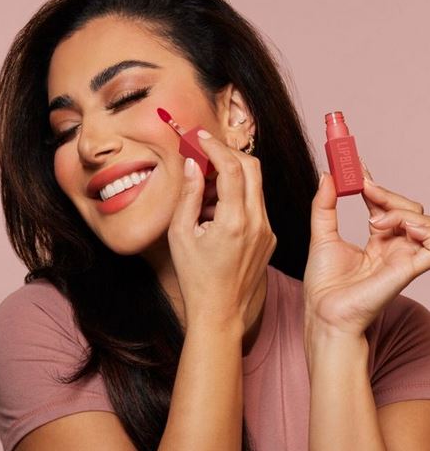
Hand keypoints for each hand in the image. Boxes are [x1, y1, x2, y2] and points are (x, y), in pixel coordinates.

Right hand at [167, 130, 276, 328]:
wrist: (220, 312)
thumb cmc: (196, 278)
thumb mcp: (180, 235)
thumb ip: (189, 195)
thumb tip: (192, 165)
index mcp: (235, 221)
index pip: (232, 167)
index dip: (215, 147)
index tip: (200, 138)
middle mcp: (258, 222)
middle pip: (252, 168)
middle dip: (228, 154)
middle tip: (204, 154)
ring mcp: (267, 230)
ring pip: (255, 185)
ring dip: (232, 177)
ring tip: (205, 191)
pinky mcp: (270, 237)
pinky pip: (256, 204)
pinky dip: (238, 196)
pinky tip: (216, 210)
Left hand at [303, 159, 429, 339]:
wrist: (324, 311)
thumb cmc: (324, 282)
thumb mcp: (321, 235)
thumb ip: (325, 205)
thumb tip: (327, 175)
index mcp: (376, 239)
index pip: (382, 203)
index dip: (373, 181)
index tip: (356, 161)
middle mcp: (394, 245)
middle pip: (405, 206)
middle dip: (384, 191)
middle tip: (362, 185)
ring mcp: (404, 255)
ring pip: (420, 217)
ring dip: (398, 210)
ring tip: (373, 222)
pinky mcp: (411, 267)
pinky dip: (422, 228)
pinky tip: (395, 227)